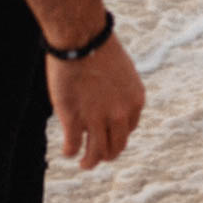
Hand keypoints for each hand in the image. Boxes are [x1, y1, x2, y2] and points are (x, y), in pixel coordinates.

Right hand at [46, 34, 145, 170]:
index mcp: (135, 101)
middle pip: (116, 147)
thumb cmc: (99, 47)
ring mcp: (97, 119)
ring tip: (84, 164)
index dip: (117, 133)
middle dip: (107, 153)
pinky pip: (74, 146)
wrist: (82, 37)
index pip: (129, 129)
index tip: (108, 133)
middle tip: (98, 155)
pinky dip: (70, 152)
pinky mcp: (75, 119)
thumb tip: (111, 104)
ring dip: (90, 162)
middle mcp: (120, 114)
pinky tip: (67, 152)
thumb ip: (120, 92)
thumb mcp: (122, 71)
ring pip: (96, 154)